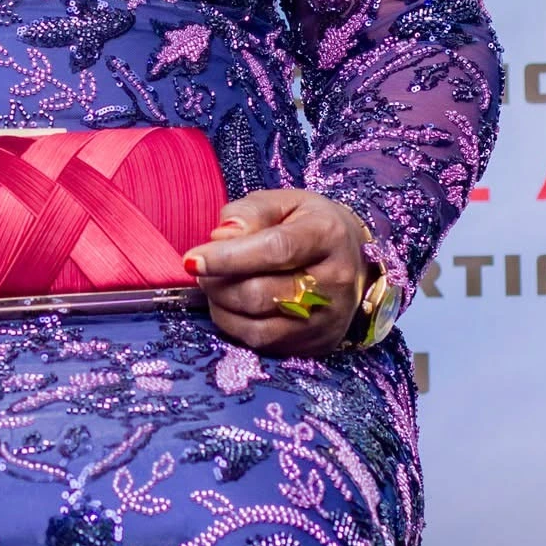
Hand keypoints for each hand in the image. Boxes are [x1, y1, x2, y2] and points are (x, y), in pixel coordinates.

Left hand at [186, 187, 372, 358]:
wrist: (352, 259)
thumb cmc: (309, 225)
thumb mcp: (284, 202)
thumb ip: (251, 212)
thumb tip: (221, 237)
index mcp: (327, 234)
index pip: (275, 250)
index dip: (228, 257)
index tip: (192, 259)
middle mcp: (334, 281)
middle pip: (261, 293)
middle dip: (218, 283)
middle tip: (202, 269)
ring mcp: (328, 319)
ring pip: (258, 326)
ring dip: (222, 306)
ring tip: (215, 284)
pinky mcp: (316, 344)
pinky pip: (262, 344)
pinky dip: (234, 325)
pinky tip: (230, 305)